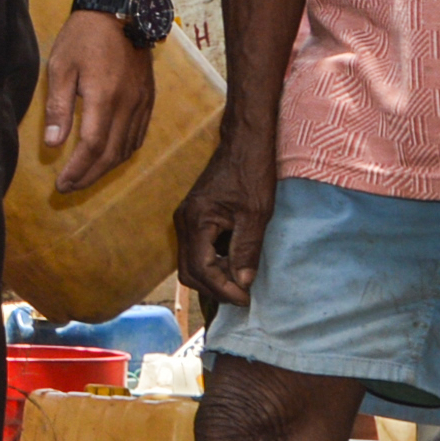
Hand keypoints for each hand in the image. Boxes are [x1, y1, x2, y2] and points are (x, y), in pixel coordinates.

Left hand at [42, 11, 154, 193]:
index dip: (77, 170)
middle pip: (111, 154)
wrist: (121, 11)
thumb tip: (53, 144)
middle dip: (89, 176)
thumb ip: (58, 107)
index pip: (92, 147)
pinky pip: (139, 134)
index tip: (60, 184)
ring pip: (127, 148)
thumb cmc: (84, 36)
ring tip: (84, 176)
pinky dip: (123, 152)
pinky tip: (109, 156)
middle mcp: (128, 105)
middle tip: (69, 188)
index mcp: (104, 98)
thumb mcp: (61, 67)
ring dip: (106, 168)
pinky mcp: (148, 98)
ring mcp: (142, 102)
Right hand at [175, 133, 279, 306]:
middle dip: (215, 288)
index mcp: (195, 221)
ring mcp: (186, 220)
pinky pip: (196, 251)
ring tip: (240, 283)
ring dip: (213, 278)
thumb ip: (246, 249)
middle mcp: (183, 222)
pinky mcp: (194, 218)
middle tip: (243, 295)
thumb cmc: (251, 172)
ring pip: (191, 264)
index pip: (201, 269)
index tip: (246, 298)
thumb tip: (242, 282)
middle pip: (189, 272)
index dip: (223, 289)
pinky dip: (212, 264)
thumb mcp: (256, 214)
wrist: (245, 142)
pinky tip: (233, 265)